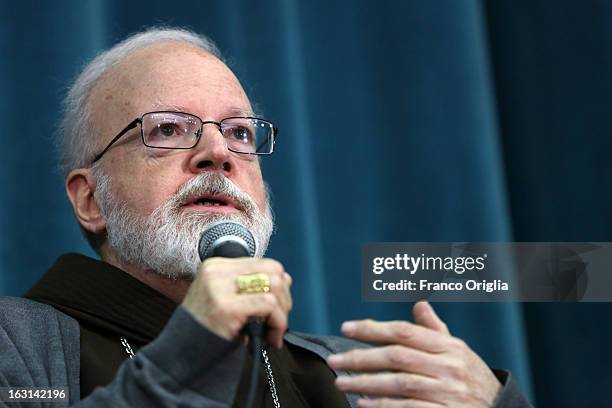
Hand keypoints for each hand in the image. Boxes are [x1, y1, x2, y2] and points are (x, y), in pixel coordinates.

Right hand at [182, 257, 292, 347]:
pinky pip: (268, 306)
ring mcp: (220, 288)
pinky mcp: (227, 307)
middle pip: (273, 272)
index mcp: (216, 265)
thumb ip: (251, 286)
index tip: (278, 307)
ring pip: (274, 286)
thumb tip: (286, 279)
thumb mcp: (225, 298)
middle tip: (278, 321)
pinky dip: (277, 323)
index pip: (264, 263)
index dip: (279, 286)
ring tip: (273, 332)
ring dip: (281, 314)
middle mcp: (216, 271)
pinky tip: (270, 337)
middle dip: (284, 299)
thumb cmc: (207, 329)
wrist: (181, 355)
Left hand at [327, 301, 500, 406]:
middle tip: (333, 360)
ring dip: (366, 383)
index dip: (372, 328)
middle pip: (396, 357)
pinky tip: (364, 404)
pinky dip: (384, 407)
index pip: (404, 331)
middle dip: (361, 357)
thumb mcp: (459, 351)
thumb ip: (435, 330)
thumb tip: (420, 303)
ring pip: (399, 384)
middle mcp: (448, 366)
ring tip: (341, 383)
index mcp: (449, 346)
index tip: (345, 328)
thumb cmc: (472, 377)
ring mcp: (448, 392)